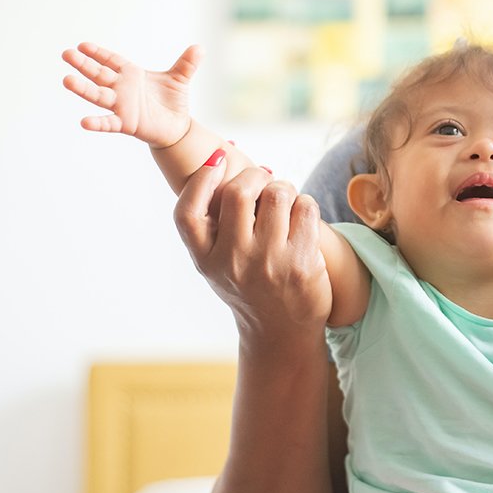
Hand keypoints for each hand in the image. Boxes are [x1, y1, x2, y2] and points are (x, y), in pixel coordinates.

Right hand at [62, 41, 199, 147]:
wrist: (177, 126)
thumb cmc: (171, 100)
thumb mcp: (180, 79)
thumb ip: (187, 63)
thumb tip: (200, 47)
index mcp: (131, 74)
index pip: (111, 60)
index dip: (98, 53)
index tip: (82, 45)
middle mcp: (121, 89)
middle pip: (99, 74)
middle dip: (83, 64)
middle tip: (66, 54)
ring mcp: (121, 106)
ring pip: (99, 95)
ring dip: (83, 88)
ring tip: (66, 80)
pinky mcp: (126, 123)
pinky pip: (109, 123)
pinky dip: (97, 123)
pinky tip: (84, 122)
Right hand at [174, 158, 332, 349]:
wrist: (281, 332)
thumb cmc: (249, 287)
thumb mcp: (217, 264)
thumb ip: (214, 225)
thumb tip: (221, 161)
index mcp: (206, 260)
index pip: (187, 214)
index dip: (199, 181)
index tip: (216, 160)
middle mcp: (233, 260)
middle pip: (238, 193)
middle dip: (256, 176)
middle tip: (264, 181)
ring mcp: (269, 262)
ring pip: (278, 194)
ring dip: (284, 189)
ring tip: (285, 202)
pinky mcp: (302, 263)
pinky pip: (306, 208)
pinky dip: (305, 204)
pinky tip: (301, 217)